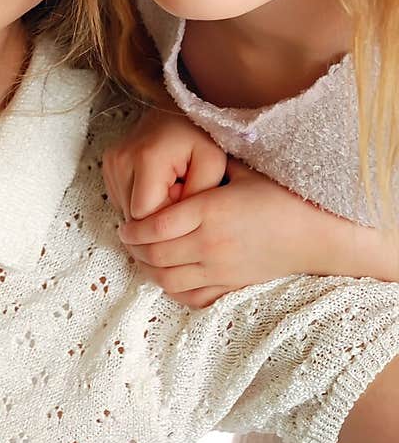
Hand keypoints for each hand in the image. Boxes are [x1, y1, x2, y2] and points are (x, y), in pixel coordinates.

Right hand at [102, 105, 227, 221]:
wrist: (176, 111)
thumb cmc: (198, 135)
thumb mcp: (213, 163)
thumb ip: (200, 197)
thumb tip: (178, 225)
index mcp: (146, 158)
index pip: (146, 218)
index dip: (168, 219)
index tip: (184, 197)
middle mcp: (120, 160)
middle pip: (133, 218)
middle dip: (158, 216)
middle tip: (179, 192)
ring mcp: (111, 163)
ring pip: (126, 213)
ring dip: (149, 209)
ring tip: (169, 187)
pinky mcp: (108, 167)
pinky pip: (122, 202)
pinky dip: (140, 201)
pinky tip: (156, 187)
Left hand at [117, 159, 377, 307]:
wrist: (317, 233)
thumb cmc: (281, 195)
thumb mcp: (243, 170)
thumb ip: (210, 164)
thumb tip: (183, 146)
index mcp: (211, 211)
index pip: (157, 225)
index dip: (134, 228)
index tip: (125, 223)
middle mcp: (211, 244)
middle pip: (156, 255)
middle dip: (135, 249)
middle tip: (128, 238)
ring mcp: (221, 269)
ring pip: (168, 279)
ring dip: (149, 269)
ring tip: (143, 255)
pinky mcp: (231, 285)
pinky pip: (191, 296)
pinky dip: (173, 288)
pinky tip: (168, 274)